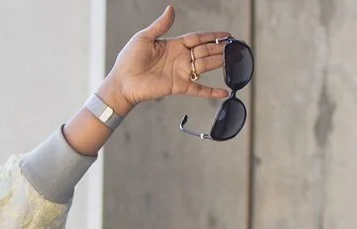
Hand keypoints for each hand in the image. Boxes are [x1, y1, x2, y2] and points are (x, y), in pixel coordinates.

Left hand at [102, 6, 231, 112]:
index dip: (212, 36)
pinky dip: (211, 92)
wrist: (121, 83)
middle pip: (205, 51)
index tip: (226, 35)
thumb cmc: (128, 60)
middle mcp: (180, 58)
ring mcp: (180, 72)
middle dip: (220, 49)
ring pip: (205, 66)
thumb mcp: (143, 38)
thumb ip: (160, 25)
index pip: (198, 38)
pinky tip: (223, 92)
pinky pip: (198, 89)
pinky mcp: (178, 86)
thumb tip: (171, 9)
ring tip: (234, 60)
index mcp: (174, 45)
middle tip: (235, 47)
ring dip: (219, 63)